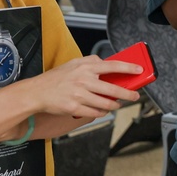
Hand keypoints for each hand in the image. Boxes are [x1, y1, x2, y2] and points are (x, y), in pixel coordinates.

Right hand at [22, 55, 142, 118]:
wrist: (37, 92)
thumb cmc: (56, 78)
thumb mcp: (74, 63)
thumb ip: (91, 62)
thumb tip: (107, 63)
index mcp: (85, 67)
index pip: (112, 66)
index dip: (128, 68)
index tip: (139, 70)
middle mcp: (84, 80)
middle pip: (113, 89)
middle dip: (127, 94)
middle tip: (134, 96)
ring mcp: (80, 95)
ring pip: (106, 104)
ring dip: (115, 105)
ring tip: (117, 104)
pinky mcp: (75, 108)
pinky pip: (95, 113)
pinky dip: (102, 112)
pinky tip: (103, 110)